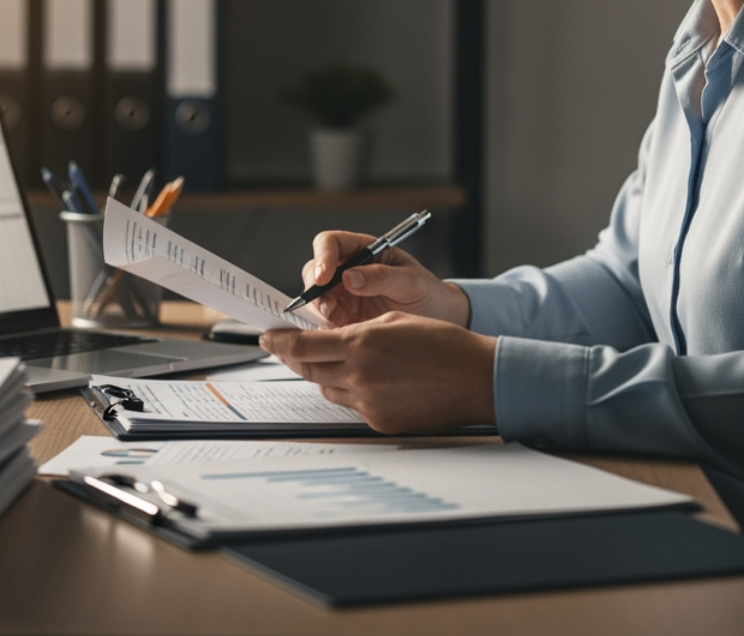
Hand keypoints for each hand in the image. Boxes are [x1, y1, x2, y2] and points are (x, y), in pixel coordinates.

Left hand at [261, 313, 496, 433]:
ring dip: (325, 373)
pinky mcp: (380, 422)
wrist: (476, 379)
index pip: (303, 345)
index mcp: (360, 345)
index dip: (279, 341)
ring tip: (339, 361)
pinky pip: (353, 405)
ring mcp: (368, 403)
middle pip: (308, 369)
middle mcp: (359, 376)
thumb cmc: (443, 345)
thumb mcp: (394, 321)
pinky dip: (352, 391)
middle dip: (294, 357)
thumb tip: (333, 338)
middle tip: (285, 348)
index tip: (267, 336)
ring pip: (328, 388)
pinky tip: (371, 380)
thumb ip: (357, 330)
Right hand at [299, 230, 470, 326]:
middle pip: (314, 271)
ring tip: (338, 325)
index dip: (322, 256)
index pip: (330, 243)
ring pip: (314, 299)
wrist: (439, 320)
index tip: (324, 276)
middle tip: (329, 308)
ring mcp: (342, 296)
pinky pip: (322, 322)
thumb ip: (382, 277)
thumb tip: (349, 277)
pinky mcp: (342, 319)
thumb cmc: (428, 293)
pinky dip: (324, 329)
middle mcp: (347, 270)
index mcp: (364, 251)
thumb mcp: (411, 282)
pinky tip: (339, 336)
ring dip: (319, 312)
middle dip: (316, 289)